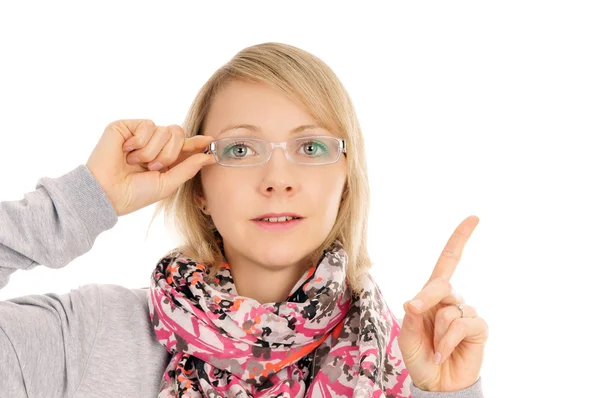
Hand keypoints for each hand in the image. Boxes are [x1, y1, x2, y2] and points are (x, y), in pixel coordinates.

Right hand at [86, 119, 214, 215]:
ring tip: (135, 162)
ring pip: (164, 130)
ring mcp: (139, 134)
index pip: (185, 145)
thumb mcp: (168, 184)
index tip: (212, 140)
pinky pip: (148, 125)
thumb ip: (189, 168)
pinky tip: (126, 151)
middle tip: (152, 167)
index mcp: (164, 158)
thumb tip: (209, 157)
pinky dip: (139, 142)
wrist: (108, 192)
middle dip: (169, 154)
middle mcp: (153, 144)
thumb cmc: (135, 193)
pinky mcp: (126, 126)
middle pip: (178, 133)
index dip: (198, 142)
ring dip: (151, 152)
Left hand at [397, 215, 487, 391]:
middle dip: (426, 300)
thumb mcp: (407, 334)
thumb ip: (412, 315)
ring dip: (437, 333)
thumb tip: (415, 301)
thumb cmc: (419, 355)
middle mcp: (452, 299)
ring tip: (436, 347)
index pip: (448, 262)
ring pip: (450, 310)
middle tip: (416, 314)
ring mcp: (466, 313)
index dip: (459, 239)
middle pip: (441, 285)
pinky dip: (448, 340)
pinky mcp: (478, 328)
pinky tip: (444, 351)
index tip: (474, 218)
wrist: (435, 382)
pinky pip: (463, 324)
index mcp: (433, 295)